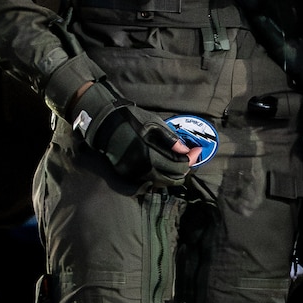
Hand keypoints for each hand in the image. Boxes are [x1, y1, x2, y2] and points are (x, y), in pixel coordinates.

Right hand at [73, 84, 196, 189]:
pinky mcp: (128, 175)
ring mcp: (134, 174)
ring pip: (161, 182)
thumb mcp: (154, 124)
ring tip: (177, 162)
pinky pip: (149, 180)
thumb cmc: (131, 120)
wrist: (105, 124)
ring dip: (172, 174)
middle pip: (172, 178)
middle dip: (183, 169)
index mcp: (150, 155)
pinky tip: (163, 165)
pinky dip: (159, 176)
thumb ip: (171, 140)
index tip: (197, 151)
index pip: (178, 165)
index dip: (191, 159)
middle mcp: (143, 168)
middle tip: (188, 158)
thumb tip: (186, 151)